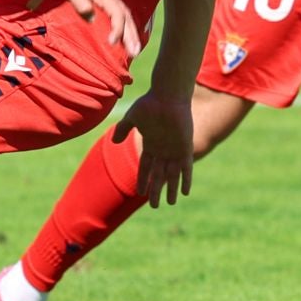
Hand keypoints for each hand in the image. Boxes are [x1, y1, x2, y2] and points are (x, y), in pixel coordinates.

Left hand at [57, 0, 140, 56]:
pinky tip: (127, 35)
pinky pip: (123, 13)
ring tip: (134, 50)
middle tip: (135, 54)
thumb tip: (90, 16)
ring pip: (127, 15)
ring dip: (132, 33)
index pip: (117, 14)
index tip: (111, 43)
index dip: (117, 29)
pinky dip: (128, 26)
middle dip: (132, 36)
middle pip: (127, 17)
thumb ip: (79, 0)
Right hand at [112, 92, 191, 206]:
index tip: (140, 193)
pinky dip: (186, 179)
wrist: (169, 95)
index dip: (143, 180)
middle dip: (156, 190)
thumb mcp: (133, 117)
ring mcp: (175, 150)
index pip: (146, 167)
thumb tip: (114, 141)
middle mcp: (163, 150)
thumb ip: (123, 129)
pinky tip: (185, 192)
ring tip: (170, 203)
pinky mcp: (185, 147)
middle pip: (158, 175)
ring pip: (172, 175)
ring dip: (171, 189)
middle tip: (154, 206)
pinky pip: (186, 167)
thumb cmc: (150, 104)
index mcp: (151, 144)